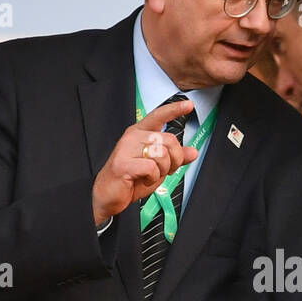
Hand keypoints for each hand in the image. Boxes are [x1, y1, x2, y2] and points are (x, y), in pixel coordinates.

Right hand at [91, 100, 198, 225]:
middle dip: (175, 160)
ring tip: (151, 175)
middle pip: (169, 140)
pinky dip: (153, 177)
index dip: (175, 109)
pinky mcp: (123, 163)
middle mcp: (133, 136)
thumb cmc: (131, 180)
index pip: (159, 116)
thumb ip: (175, 158)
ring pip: (162, 154)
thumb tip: (193, 152)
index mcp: (140, 133)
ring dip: (163, 170)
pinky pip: (151, 167)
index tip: (189, 104)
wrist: (109, 195)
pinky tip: (144, 179)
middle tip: (166, 170)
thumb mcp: (159, 168)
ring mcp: (126, 148)